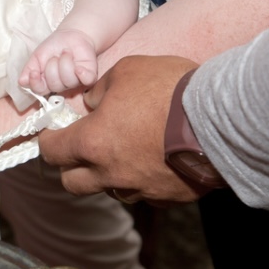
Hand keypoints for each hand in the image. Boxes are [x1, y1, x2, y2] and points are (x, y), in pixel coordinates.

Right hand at [19, 29, 97, 94]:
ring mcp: (75, 81)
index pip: (39, 90)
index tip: (34, 72)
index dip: (36, 84)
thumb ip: (29, 68)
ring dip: (65, 62)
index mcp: (47, 81)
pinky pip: (86, 81)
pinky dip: (82, 74)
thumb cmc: (53, 46)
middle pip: (54, 86)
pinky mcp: (89, 76)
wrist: (71, 34)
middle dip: (52, 67)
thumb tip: (21, 82)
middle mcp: (61, 84)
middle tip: (55, 55)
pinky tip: (79, 66)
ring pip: (68, 81)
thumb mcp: (37, 55)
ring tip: (67, 52)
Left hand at [38, 55, 205, 203]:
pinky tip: (152, 160)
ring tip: (122, 151)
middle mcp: (109, 173)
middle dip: (70, 167)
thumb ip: (99, 89)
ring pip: (108, 189)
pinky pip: (143, 194)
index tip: (52, 132)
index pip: (52, 151)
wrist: (220, 120)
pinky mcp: (166, 198)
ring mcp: (139, 189)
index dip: (48, 140)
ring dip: (107, 174)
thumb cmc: (168, 90)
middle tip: (80, 148)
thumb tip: (92, 102)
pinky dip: (140, 180)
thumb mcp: (126, 71)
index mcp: (91, 143)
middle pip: (72, 183)